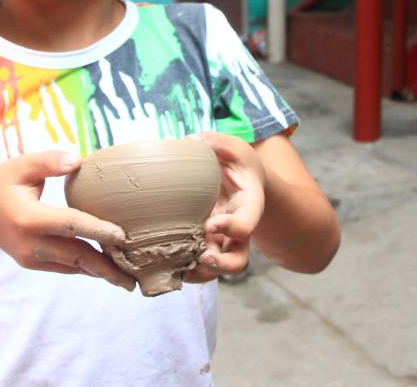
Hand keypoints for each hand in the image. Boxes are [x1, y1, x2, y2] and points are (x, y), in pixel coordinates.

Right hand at [0, 149, 136, 290]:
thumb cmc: (2, 185)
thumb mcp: (20, 166)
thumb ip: (49, 161)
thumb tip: (78, 160)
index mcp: (28, 218)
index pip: (70, 225)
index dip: (97, 230)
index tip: (123, 236)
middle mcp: (29, 243)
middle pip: (76, 255)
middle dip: (107, 267)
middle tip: (133, 277)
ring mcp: (30, 258)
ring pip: (73, 266)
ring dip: (100, 273)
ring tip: (127, 280)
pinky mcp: (33, 264)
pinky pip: (65, 267)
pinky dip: (86, 269)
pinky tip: (108, 270)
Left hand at [184, 132, 266, 283]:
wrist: (241, 179)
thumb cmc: (238, 163)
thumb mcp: (233, 148)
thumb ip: (216, 142)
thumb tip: (191, 141)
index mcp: (249, 205)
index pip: (247, 223)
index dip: (231, 228)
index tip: (210, 224)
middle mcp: (238, 229)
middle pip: (239, 260)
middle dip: (221, 265)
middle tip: (202, 257)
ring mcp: (223, 240)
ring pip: (218, 269)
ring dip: (201, 274)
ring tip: (181, 271)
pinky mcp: (207, 243)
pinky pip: (200, 264)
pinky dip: (185, 269)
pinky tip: (166, 265)